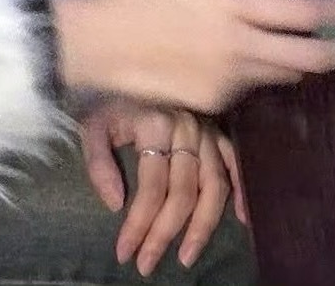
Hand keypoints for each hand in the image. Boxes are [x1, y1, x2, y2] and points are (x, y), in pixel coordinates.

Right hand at [53, 0, 334, 112]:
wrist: (93, 41)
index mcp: (231, 2)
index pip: (304, 13)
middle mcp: (239, 43)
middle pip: (311, 57)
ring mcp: (229, 77)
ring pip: (284, 72)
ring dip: (300, 59)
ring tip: (307, 46)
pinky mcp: (215, 101)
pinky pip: (249, 83)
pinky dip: (255, 67)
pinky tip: (236, 55)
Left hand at [80, 102, 246, 278]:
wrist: (125, 70)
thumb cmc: (109, 102)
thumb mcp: (92, 125)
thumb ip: (98, 162)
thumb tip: (115, 204)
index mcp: (156, 124)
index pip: (151, 187)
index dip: (139, 223)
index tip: (124, 253)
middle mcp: (187, 128)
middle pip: (183, 193)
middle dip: (164, 234)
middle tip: (147, 265)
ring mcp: (207, 131)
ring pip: (214, 187)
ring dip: (203, 227)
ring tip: (186, 256)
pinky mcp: (219, 132)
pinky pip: (236, 164)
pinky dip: (242, 191)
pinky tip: (240, 219)